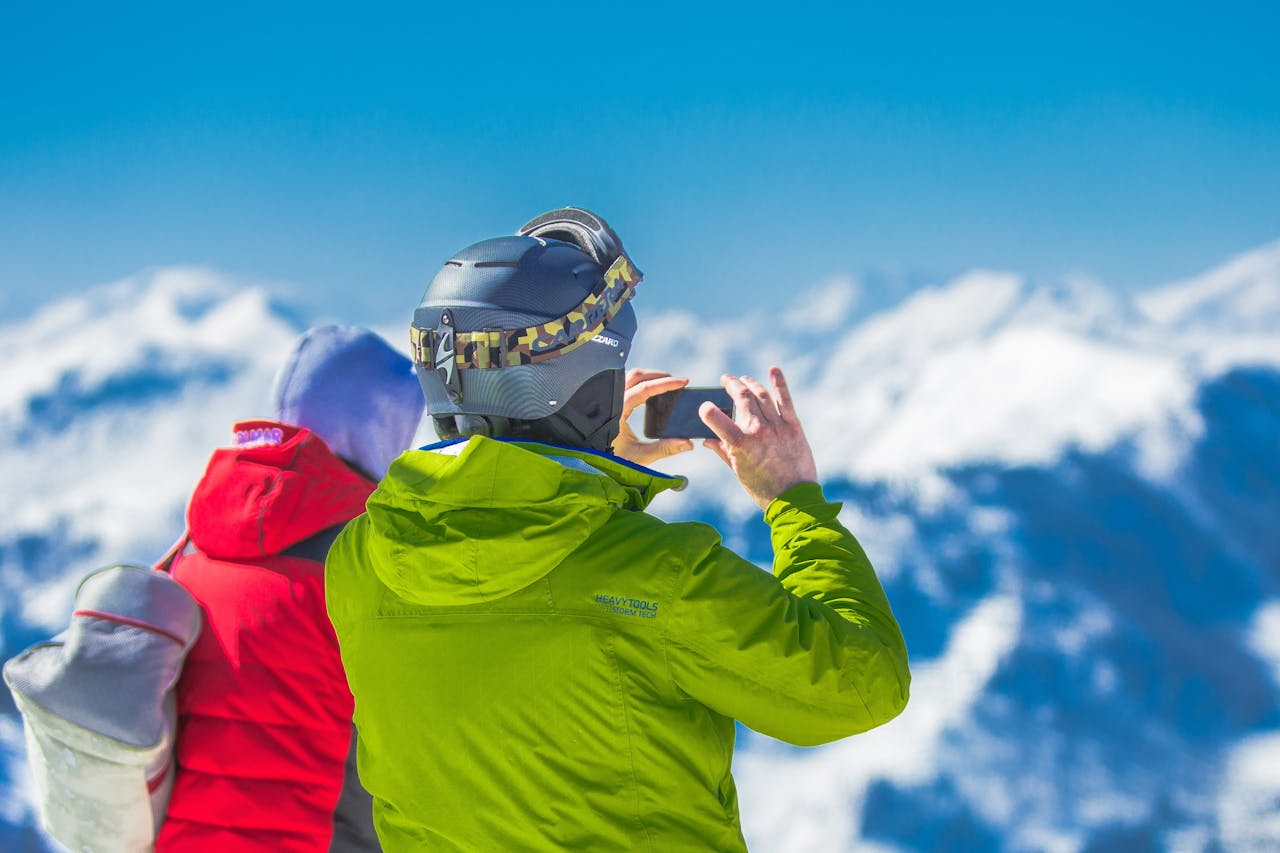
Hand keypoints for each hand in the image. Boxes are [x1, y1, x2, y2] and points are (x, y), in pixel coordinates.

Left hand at [612, 368, 694, 465]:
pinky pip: (624, 386)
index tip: (682, 382)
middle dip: (657, 375)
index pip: (643, 389)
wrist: (591, 465)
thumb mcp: (639, 457)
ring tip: (665, 384)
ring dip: (647, 377)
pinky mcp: (609, 406)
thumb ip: (664, 449)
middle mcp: (611, 403)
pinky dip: (639, 384)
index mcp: (616, 412)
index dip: (665, 384)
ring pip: (628, 378)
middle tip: (676, 381)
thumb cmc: (611, 462)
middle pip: (635, 376)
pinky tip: (649, 393)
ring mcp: (608, 403)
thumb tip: (687, 443)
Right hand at [700, 367, 817, 509]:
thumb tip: (706, 440)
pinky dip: (779, 383)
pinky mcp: (793, 426)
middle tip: (726, 379)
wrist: (795, 499)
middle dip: (731, 384)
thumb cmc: (762, 489)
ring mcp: (777, 426)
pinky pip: (785, 399)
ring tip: (744, 379)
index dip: (706, 410)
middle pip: (741, 397)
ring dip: (750, 383)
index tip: (705, 407)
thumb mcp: (737, 472)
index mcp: (739, 444)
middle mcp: (757, 430)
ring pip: (761, 395)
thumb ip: (722, 452)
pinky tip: (773, 370)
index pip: (715, 417)